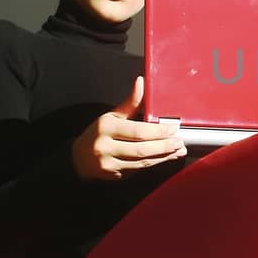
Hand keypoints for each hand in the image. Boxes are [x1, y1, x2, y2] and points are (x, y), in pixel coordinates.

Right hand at [70, 76, 187, 180]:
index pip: (137, 130)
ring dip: (163, 157)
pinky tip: (165, 158)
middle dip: (163, 146)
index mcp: (107, 126)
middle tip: (179, 142)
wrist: (78, 158)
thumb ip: (130, 102)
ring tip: (177, 151)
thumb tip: (142, 82)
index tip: (173, 128)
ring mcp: (108, 163)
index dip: (158, 131)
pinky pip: (138, 170)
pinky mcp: (112, 175)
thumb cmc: (99, 133)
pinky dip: (154, 164)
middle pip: (141, 148)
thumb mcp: (112, 115)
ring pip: (141, 161)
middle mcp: (105, 145)